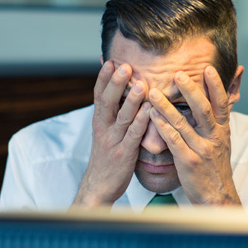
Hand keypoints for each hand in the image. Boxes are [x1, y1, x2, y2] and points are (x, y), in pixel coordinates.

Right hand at [73, 61, 149, 207]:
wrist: (98, 187)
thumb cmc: (106, 158)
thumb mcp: (105, 133)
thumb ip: (111, 113)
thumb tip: (116, 93)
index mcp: (99, 122)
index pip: (98, 95)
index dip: (103, 78)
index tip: (109, 60)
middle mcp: (103, 128)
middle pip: (107, 101)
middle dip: (115, 83)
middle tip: (124, 65)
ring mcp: (113, 141)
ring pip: (122, 117)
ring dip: (131, 99)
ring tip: (140, 82)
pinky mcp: (124, 154)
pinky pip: (134, 135)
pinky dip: (141, 121)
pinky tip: (149, 110)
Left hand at [148, 66, 240, 205]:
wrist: (217, 196)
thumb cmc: (215, 167)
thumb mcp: (222, 142)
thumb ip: (217, 121)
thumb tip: (218, 99)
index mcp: (222, 130)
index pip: (222, 103)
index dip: (216, 85)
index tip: (208, 68)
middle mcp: (214, 137)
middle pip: (203, 109)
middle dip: (190, 90)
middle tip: (178, 74)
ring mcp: (201, 149)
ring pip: (183, 123)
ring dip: (166, 106)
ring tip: (152, 92)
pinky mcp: (188, 161)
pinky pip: (174, 141)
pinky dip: (163, 128)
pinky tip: (152, 117)